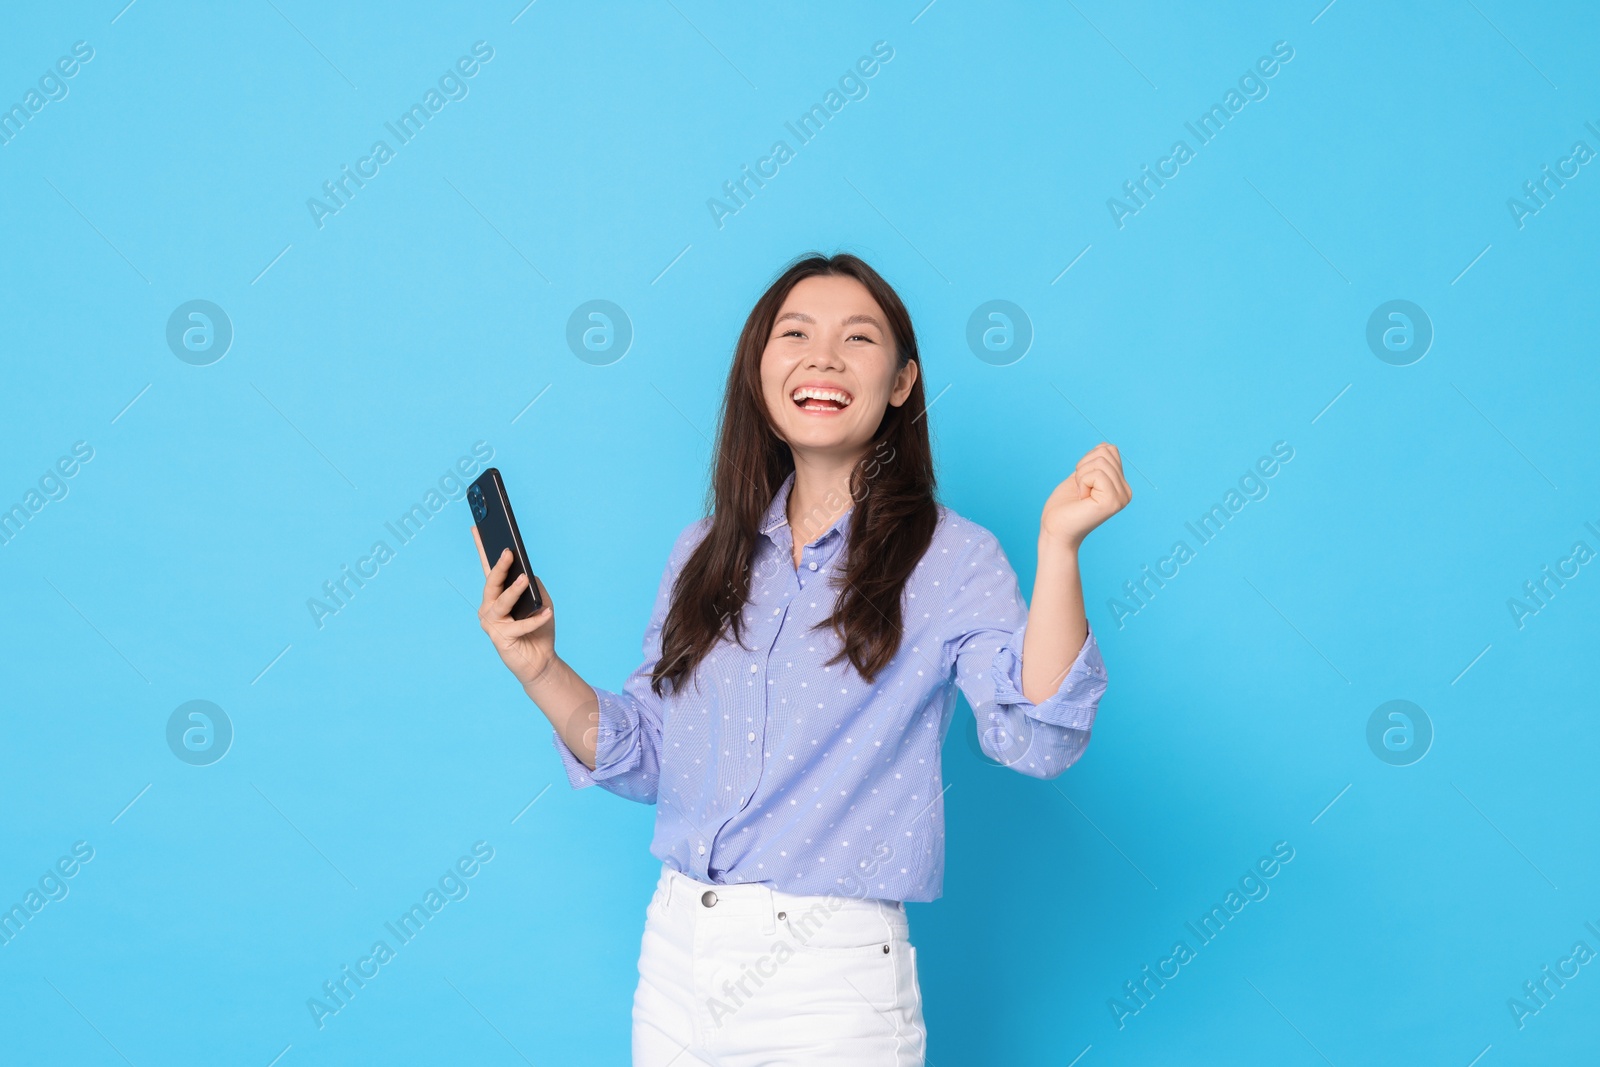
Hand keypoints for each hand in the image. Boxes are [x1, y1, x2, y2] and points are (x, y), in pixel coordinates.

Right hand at [471, 526, 556, 687]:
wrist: (541, 660)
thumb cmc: (539, 629)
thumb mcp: (541, 600)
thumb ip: (533, 585)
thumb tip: (526, 573)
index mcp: (497, 595)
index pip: (488, 568)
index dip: (482, 548)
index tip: (477, 528)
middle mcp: (489, 607)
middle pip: (492, 583)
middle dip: (500, 566)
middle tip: (508, 551)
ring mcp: (492, 624)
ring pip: (501, 602)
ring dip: (514, 591)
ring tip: (524, 579)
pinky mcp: (500, 639)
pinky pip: (519, 626)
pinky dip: (535, 620)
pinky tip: (547, 613)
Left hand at [1041, 442, 1132, 548]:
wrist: (1055, 530)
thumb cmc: (1064, 506)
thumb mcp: (1082, 476)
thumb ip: (1096, 462)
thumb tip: (1106, 446)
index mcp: (1121, 485)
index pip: (1109, 450)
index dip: (1087, 460)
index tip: (1082, 483)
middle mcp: (1126, 492)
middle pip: (1106, 452)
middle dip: (1084, 467)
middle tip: (1080, 490)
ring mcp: (1121, 497)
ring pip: (1100, 461)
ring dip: (1082, 475)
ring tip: (1081, 495)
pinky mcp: (1112, 501)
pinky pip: (1096, 473)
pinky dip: (1082, 482)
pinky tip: (1082, 499)